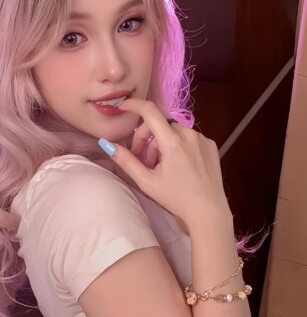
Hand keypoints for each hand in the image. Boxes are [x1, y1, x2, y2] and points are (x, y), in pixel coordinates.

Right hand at [104, 97, 231, 226]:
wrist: (208, 212)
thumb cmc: (176, 198)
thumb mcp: (146, 181)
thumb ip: (126, 160)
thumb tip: (107, 144)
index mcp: (172, 142)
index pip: (150, 111)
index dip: (134, 105)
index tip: (123, 108)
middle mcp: (189, 135)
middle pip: (160, 125)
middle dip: (147, 138)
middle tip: (144, 161)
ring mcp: (202, 139)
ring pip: (174, 131)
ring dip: (163, 144)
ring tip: (161, 167)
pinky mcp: (210, 145)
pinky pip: (188, 138)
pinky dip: (178, 146)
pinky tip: (179, 166)